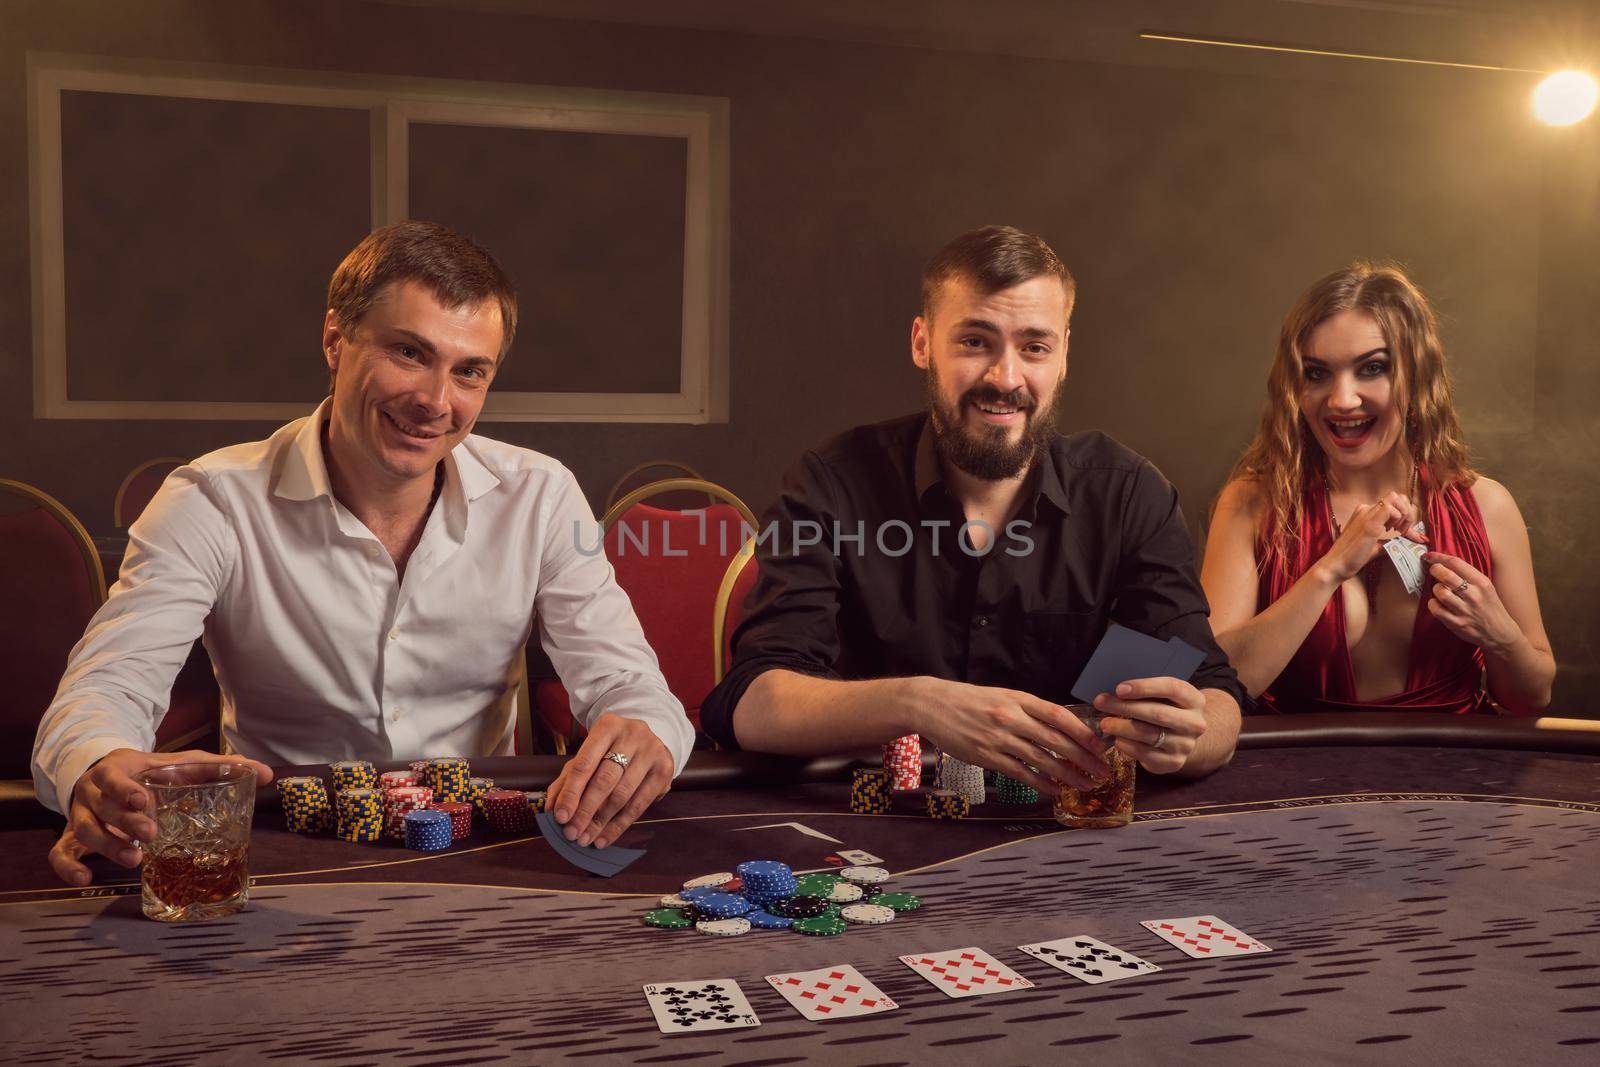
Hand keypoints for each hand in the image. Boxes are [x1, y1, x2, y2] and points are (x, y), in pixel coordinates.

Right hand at [49, 748, 273, 886]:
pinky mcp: (70, 837)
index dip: (124, 789)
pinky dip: (67, 867)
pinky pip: (59, 854)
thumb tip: (265, 773)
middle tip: (150, 835)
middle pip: (101, 809)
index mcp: (117, 771)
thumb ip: (218, 767)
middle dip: (124, 823)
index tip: (144, 799)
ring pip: (82, 832)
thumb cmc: (146, 772)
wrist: (100, 771)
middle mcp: (93, 793)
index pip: (113, 778)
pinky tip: (85, 879)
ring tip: (134, 860)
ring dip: (106, 846)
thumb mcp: (176, 764)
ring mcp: (79, 815)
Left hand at [545, 713, 673, 847]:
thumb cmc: (611, 750)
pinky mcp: (665, 770)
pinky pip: (639, 805)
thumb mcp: (588, 756)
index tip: (560, 817)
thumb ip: (567, 779)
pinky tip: (604, 837)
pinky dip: (619, 825)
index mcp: (608, 726)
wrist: (649, 740)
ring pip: (623, 795)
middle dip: (585, 811)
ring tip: (585, 838)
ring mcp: (652, 752)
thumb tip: (552, 808)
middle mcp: (633, 735)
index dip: (571, 793)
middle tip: (571, 833)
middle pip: (605, 780)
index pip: (585, 764)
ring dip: (601, 822)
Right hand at [911, 677, 1108, 795]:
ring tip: (1085, 784)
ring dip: (1067, 775)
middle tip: (1102, 770)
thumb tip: (1060, 727)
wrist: (933, 705)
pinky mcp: (986, 757)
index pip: (1059, 715)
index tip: (1100, 745)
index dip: (1083, 732)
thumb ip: (1028, 710)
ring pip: (1042, 760)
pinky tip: (1055, 790)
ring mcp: (999, 739)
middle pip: (1056, 740)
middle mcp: (1011, 717)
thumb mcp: (1002, 695)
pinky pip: (1021, 773)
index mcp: (1018, 699)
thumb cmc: (969, 700)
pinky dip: (1041, 783)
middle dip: (1083, 758)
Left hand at [1093, 676, 1206, 772]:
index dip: (1144, 687)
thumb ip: (1147, 692)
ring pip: (1149, 735)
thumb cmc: (1167, 709)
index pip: (1171, 688)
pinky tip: (1117, 739)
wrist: (1183, 737)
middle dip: (1125, 707)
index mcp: (1194, 700)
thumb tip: (1115, 691)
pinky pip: (1146, 754)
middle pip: (1158, 713)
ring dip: (1122, 728)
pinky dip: (1127, 746)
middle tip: (1101, 702)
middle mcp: (1195, 723)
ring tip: (1105, 723)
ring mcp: (1186, 745)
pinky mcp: (1174, 762)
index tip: (1119, 688)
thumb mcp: (1165, 697)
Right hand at [1322, 491, 1424, 583]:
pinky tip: (1394, 532)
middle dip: (1408, 513)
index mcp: (1365, 513)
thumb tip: (1411, 538)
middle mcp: (1365, 509)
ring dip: (1404, 514)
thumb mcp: (1375, 545)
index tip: (1405, 533)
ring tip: (1399, 532)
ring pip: (1395, 498)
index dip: (1405, 516)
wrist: (1335, 565)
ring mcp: (1366, 515)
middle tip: (1403, 531)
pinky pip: (1389, 509)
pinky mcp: (1369, 524)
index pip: (1393, 504)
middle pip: (1397, 497)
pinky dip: (1399, 519)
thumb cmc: (1352, 557)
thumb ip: (1390, 539)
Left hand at [1424, 551, 1521, 653]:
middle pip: (1446, 575)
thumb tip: (1444, 562)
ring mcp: (1465, 610)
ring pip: (1440, 592)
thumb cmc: (1489, 607)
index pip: (1456, 563)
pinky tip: (1438, 603)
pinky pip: (1436, 609)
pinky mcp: (1456, 624)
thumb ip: (1468, 575)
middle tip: (1433, 570)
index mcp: (1482, 583)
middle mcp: (1474, 595)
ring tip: (1440, 590)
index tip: (1429, 556)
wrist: (1500, 633)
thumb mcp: (1486, 587)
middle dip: (1435, 569)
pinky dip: (1433, 604)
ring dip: (1435, 589)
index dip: (1439, 556)